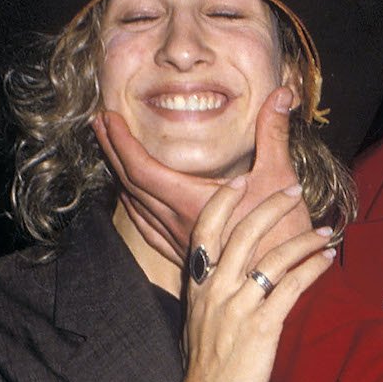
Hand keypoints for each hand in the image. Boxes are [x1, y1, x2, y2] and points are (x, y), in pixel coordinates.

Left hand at [94, 86, 303, 266]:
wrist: (280, 285)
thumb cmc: (282, 235)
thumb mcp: (280, 179)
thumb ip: (274, 134)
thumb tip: (282, 95)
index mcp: (191, 202)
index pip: (140, 168)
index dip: (120, 141)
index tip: (107, 117)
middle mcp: (177, 223)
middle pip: (130, 183)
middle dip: (112, 150)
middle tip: (100, 124)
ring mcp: (179, 242)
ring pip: (135, 206)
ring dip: (119, 176)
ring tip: (111, 152)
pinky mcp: (185, 255)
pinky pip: (147, 229)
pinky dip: (134, 208)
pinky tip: (132, 200)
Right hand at [162, 184, 333, 381]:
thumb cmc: (205, 370)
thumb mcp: (197, 323)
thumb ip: (210, 297)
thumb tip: (226, 280)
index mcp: (198, 286)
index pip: (205, 232)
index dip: (222, 203)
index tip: (240, 182)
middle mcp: (216, 290)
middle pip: (244, 233)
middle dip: (272, 206)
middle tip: (294, 190)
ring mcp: (239, 307)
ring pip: (274, 257)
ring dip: (304, 239)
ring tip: (326, 231)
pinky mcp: (262, 326)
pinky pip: (292, 286)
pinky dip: (312, 269)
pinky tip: (326, 260)